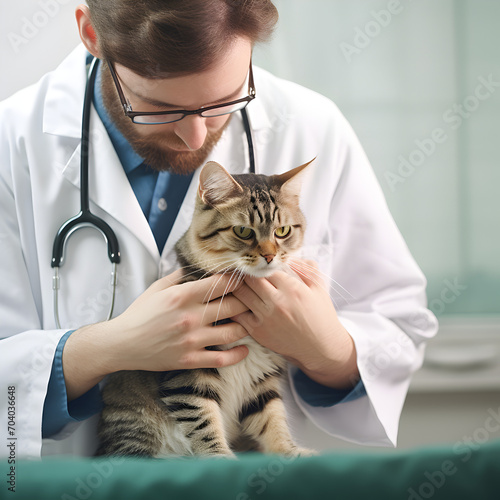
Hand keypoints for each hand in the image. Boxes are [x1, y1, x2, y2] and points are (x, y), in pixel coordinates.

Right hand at [63, 270, 248, 399]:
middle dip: (247, 301)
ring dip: (246, 325)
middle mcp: (190, 316)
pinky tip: (244, 349)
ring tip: (250, 321)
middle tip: (253, 299)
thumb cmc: (140, 314)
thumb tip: (195, 265)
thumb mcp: (157, 288)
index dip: (237, 279)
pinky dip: (238, 355)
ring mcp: (192, 340)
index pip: (220, 283)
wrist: (123, 344)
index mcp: (182, 295)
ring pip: (233, 332)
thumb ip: (178, 275)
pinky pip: (223, 359)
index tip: (244, 279)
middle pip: (233, 305)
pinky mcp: (191, 359)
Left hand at [231, 259, 358, 388]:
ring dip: (237, 287)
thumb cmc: (321, 316)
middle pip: (249, 279)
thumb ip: (306, 268)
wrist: (321, 349)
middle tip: (243, 271)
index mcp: (293, 289)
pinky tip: (238, 302)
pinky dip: (235, 306)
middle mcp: (277, 302)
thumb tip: (289, 257)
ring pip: (240, 294)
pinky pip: (237, 314)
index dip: (260, 264)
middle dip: (245, 273)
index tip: (257, 263)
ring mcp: (266, 318)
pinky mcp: (258, 332)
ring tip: (237, 284)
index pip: (266, 268)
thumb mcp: (319, 288)